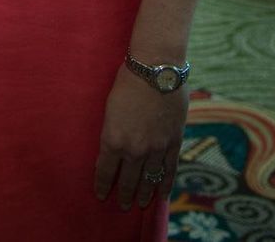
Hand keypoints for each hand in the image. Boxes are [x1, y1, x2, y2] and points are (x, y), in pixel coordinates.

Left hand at [93, 64, 186, 209]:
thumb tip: (113, 144)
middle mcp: (134, 149)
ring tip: (139, 204)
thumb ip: (112, 129)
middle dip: (123, 194)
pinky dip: (165, 185)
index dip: (102, 185)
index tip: (101, 195)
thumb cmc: (127, 80)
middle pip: (127, 180)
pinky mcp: (173, 143)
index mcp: (113, 139)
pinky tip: (162, 195)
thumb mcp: (110, 106)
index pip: (105, 170)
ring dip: (143, 194)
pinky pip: (169, 170)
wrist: (156, 70)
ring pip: (149, 179)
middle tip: (122, 206)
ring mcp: (156, 149)